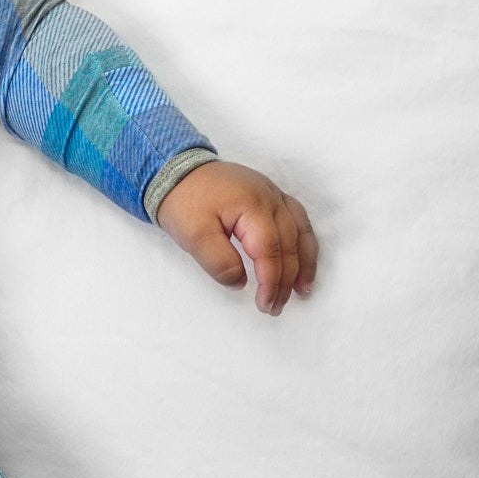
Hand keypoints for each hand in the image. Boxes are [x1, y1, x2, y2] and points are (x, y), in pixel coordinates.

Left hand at [155, 160, 317, 315]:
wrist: (174, 169)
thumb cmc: (183, 202)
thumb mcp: (192, 235)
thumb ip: (219, 262)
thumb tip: (241, 283)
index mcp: (252, 206)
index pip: (270, 251)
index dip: (271, 282)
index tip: (264, 305)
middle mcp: (270, 197)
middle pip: (288, 245)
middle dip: (285, 281)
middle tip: (275, 307)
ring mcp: (273, 193)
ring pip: (300, 231)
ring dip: (304, 262)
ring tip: (302, 289)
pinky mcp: (270, 194)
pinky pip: (297, 219)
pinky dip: (303, 242)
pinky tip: (303, 259)